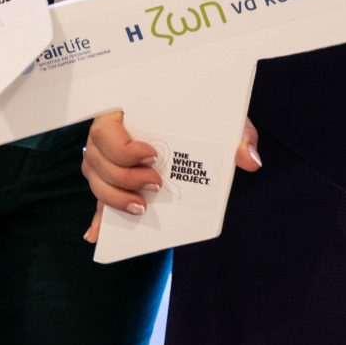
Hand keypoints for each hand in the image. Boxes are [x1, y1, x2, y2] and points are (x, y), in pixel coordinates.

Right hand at [83, 112, 263, 243]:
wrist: (199, 119)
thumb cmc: (202, 114)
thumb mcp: (221, 118)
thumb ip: (238, 134)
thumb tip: (250, 161)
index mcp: (127, 109)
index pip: (106, 128)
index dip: (123, 147)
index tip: (153, 155)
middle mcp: (108, 133)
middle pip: (97, 158)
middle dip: (124, 177)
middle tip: (156, 185)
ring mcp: (105, 158)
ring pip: (96, 180)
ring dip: (114, 198)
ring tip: (142, 208)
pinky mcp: (111, 180)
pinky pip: (98, 200)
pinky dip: (99, 219)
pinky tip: (99, 235)